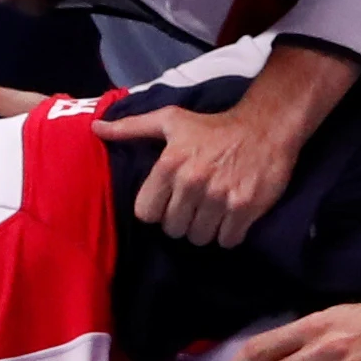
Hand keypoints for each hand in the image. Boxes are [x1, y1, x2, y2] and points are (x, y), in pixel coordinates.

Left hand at [92, 43, 358, 247]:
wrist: (265, 127)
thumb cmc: (213, 126)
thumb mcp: (170, 120)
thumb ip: (131, 128)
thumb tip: (95, 130)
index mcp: (169, 164)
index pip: (147, 214)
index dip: (159, 210)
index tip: (172, 201)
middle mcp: (191, 182)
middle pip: (173, 230)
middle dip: (184, 221)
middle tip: (196, 206)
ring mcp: (219, 197)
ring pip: (199, 238)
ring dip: (206, 230)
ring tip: (214, 212)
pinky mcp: (245, 208)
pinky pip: (227, 240)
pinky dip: (229, 234)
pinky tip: (232, 217)